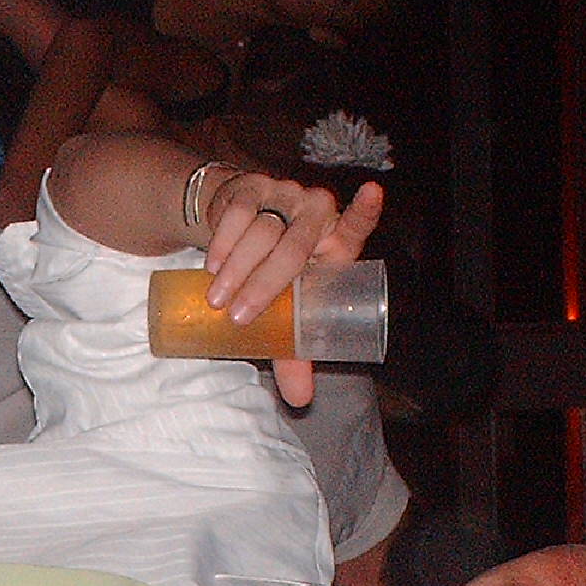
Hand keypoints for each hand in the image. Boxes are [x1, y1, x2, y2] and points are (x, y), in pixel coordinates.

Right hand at [199, 173, 382, 410]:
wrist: (234, 227)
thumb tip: (300, 400)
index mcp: (337, 244)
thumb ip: (295, 349)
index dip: (364, 211)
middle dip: (265, 284)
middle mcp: (317, 214)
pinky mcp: (252, 186)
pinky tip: (212, 265)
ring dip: (237, 268)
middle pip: (296, 245)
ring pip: (263, 231)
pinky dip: (222, 242)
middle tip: (239, 316)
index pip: (357, 225)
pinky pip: (238, 213)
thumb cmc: (272, 275)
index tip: (373, 192)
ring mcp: (284, 195)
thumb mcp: (286, 309)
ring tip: (218, 299)